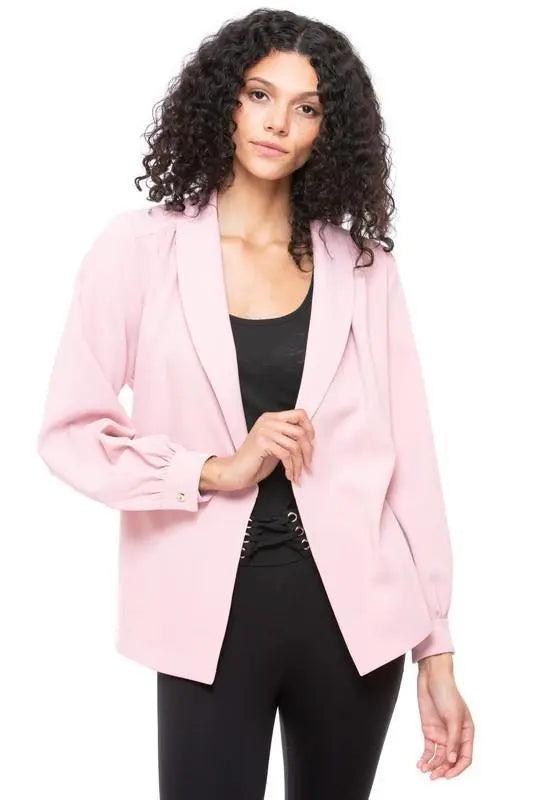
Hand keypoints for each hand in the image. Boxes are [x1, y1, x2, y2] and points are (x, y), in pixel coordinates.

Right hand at [206, 408, 314, 491]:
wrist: (235, 471)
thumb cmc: (255, 460)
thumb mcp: (275, 444)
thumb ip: (288, 437)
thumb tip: (310, 441)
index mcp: (272, 418)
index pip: (299, 414)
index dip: (309, 428)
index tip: (311, 443)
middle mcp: (268, 421)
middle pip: (300, 432)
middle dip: (308, 451)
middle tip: (307, 464)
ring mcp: (264, 431)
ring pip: (294, 446)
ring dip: (298, 464)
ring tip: (297, 473)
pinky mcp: (262, 443)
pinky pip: (286, 455)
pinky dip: (290, 468)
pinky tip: (289, 475)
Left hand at [415, 654, 473, 779]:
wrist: (432, 678)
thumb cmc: (447, 693)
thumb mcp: (453, 716)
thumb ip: (453, 739)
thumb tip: (452, 759)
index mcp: (467, 733)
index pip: (465, 757)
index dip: (458, 768)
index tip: (448, 774)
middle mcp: (455, 736)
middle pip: (451, 760)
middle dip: (443, 769)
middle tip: (434, 776)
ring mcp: (442, 734)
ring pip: (439, 757)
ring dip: (433, 765)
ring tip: (425, 770)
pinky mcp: (429, 731)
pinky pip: (429, 750)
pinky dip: (425, 758)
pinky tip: (420, 764)